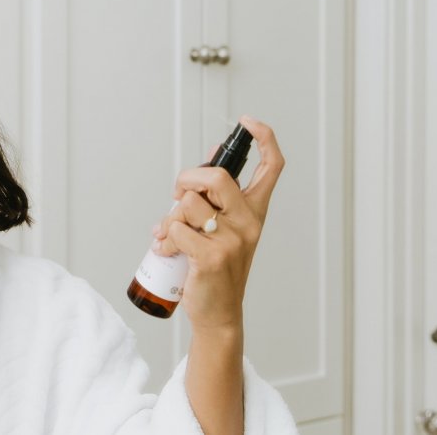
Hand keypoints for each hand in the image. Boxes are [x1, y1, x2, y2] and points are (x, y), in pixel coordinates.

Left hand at [151, 114, 284, 331]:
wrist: (218, 313)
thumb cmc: (215, 268)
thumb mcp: (223, 231)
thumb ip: (214, 202)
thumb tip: (200, 169)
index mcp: (254, 211)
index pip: (272, 167)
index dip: (263, 138)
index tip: (248, 122)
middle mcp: (248, 222)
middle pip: (216, 176)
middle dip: (187, 179)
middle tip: (178, 197)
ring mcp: (232, 239)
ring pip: (188, 203)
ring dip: (170, 217)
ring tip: (171, 234)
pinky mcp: (211, 256)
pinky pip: (176, 229)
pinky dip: (164, 238)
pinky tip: (167, 250)